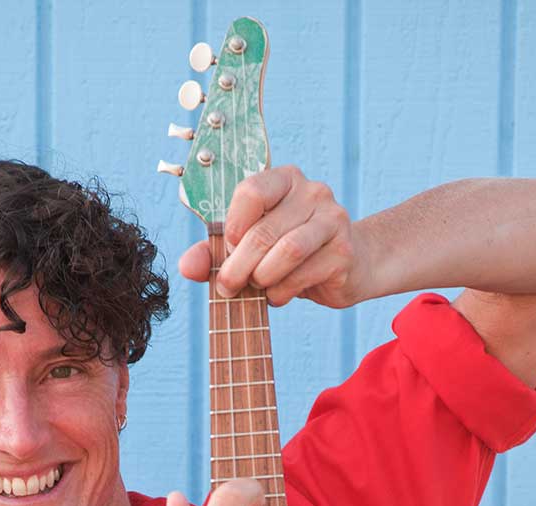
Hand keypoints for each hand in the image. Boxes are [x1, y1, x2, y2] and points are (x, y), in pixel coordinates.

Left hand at [178, 165, 362, 308]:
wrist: (349, 266)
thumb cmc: (289, 255)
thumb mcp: (249, 248)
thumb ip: (213, 253)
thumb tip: (186, 266)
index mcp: (285, 180)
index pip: (251, 190)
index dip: (232, 225)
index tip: (227, 248)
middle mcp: (312, 192)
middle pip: (264, 231)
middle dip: (238, 265)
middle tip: (228, 286)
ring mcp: (332, 219)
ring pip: (287, 251)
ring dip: (262, 277)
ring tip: (257, 287)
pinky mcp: (343, 251)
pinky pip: (303, 274)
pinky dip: (282, 291)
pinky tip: (279, 294)